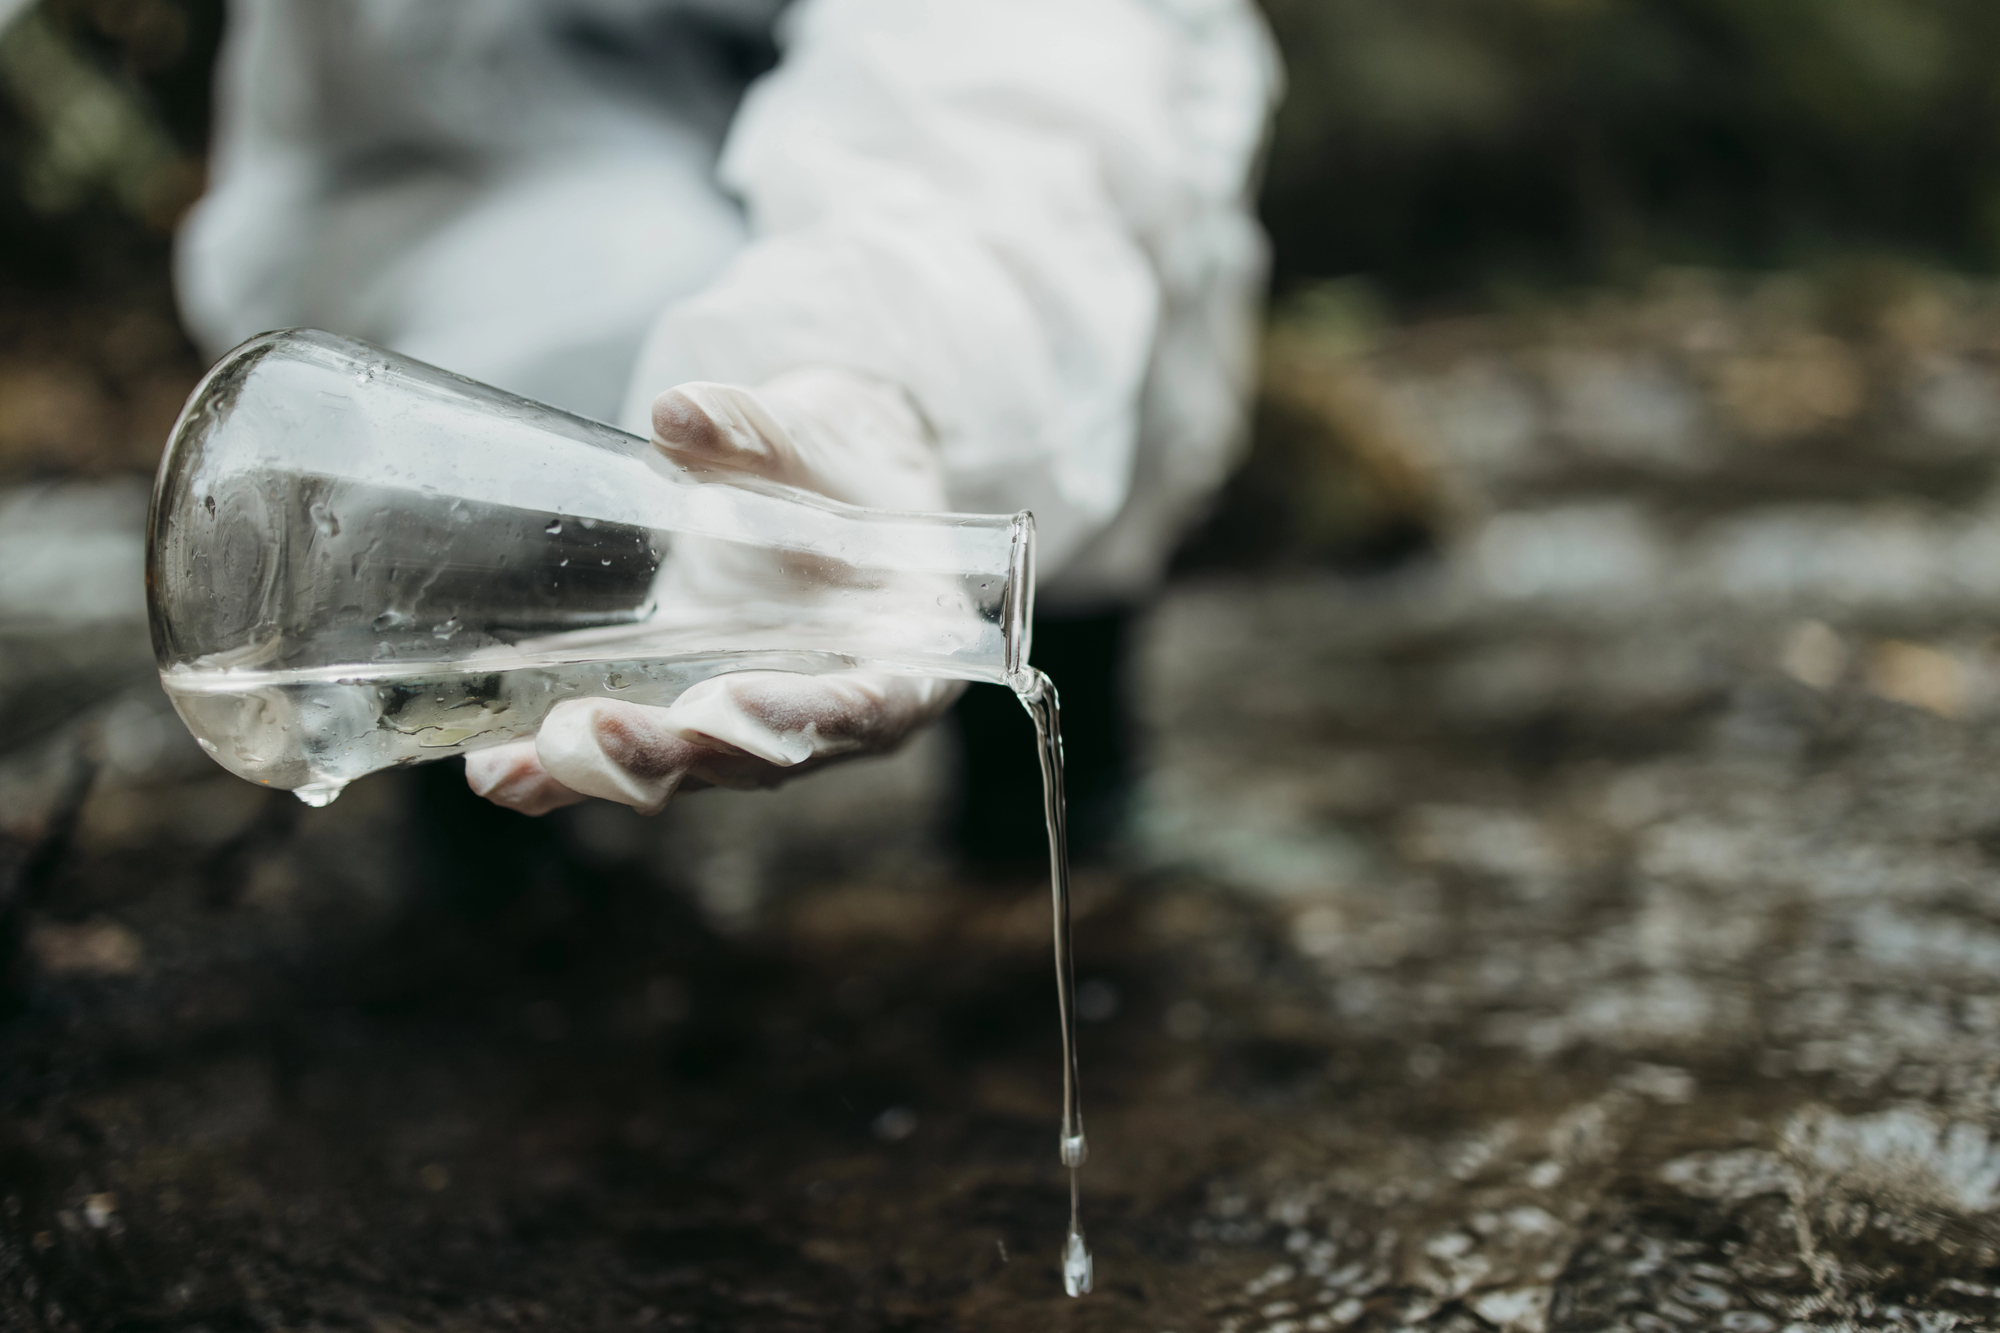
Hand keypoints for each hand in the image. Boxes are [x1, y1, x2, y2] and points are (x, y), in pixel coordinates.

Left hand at [464, 368, 964, 815]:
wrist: (817, 488)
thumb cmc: (836, 468)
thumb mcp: (812, 437)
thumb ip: (755, 430)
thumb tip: (679, 411)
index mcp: (908, 655)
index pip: (867, 708)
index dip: (800, 717)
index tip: (726, 703)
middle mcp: (836, 716)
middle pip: (761, 760)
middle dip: (673, 753)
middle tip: (594, 732)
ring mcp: (757, 729)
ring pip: (690, 773)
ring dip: (607, 773)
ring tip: (521, 762)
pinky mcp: (689, 727)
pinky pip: (630, 760)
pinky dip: (564, 774)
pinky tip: (496, 772)